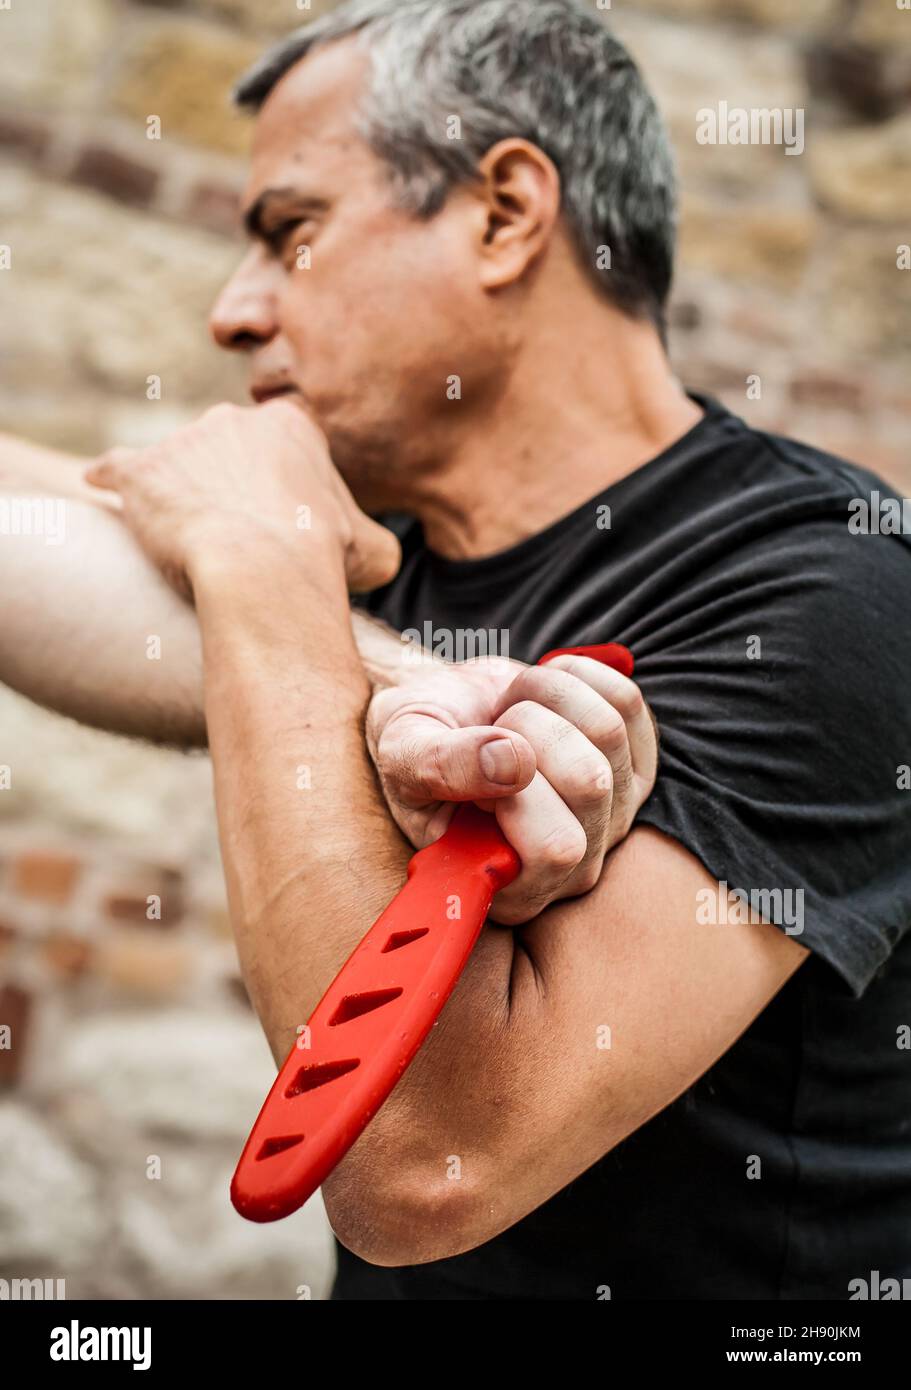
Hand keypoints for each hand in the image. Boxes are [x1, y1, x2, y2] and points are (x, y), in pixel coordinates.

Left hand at [84, 400, 400, 597]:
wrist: (262, 571)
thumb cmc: (322, 560)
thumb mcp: (375, 550)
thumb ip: (368, 537)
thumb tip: (368, 547)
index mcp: (292, 427)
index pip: (281, 446)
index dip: (281, 488)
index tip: (282, 523)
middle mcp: (235, 419)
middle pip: (227, 451)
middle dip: (231, 487)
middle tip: (238, 539)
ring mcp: (184, 441)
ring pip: (178, 466)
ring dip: (181, 494)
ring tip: (184, 540)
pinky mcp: (142, 471)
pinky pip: (118, 468)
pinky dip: (113, 478)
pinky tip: (101, 484)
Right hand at [366, 652, 658, 924]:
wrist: (446, 714)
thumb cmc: (419, 745)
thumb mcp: (404, 753)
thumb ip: (441, 765)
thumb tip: (512, 763)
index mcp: (513, 884)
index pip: (556, 848)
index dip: (518, 793)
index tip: (478, 767)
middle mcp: (574, 865)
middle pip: (588, 782)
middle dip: (528, 727)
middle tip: (491, 726)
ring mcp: (612, 816)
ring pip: (607, 733)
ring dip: (547, 695)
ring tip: (508, 706)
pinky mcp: (632, 766)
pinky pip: (627, 703)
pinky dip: (576, 676)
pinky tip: (542, 689)